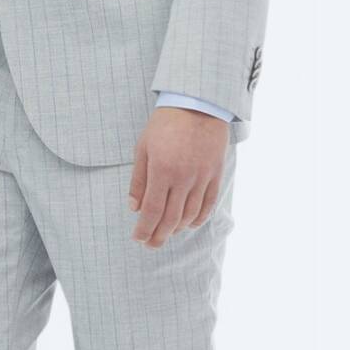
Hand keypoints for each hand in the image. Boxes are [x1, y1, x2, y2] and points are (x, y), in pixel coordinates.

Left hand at [128, 107, 229, 247]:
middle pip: (171, 218)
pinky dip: (198, 218)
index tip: (138, 238)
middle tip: (151, 244)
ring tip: (167, 234)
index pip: (152, 210)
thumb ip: (138, 180)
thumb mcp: (143, 148)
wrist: (198, 105)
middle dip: (159, 235)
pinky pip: (208, 204)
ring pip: (190, 215)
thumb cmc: (165, 125)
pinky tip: (188, 224)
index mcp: (162, 171)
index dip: (145, 229)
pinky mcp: (215, 175)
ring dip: (177, 229)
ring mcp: (202, 178)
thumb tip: (134, 207)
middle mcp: (183, 178)